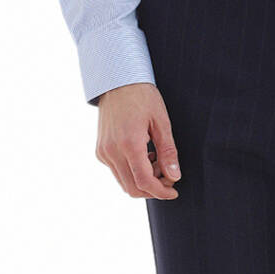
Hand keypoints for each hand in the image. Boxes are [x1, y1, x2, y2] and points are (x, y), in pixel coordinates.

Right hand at [95, 83, 181, 199]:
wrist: (117, 81)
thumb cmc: (142, 97)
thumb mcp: (161, 123)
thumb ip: (168, 152)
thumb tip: (174, 177)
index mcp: (129, 144)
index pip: (144, 182)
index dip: (161, 192)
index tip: (173, 191)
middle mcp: (112, 151)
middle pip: (132, 188)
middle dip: (153, 189)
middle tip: (168, 178)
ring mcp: (103, 152)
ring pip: (123, 182)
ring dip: (143, 181)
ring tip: (158, 163)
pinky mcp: (100, 150)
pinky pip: (117, 171)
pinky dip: (132, 172)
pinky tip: (145, 155)